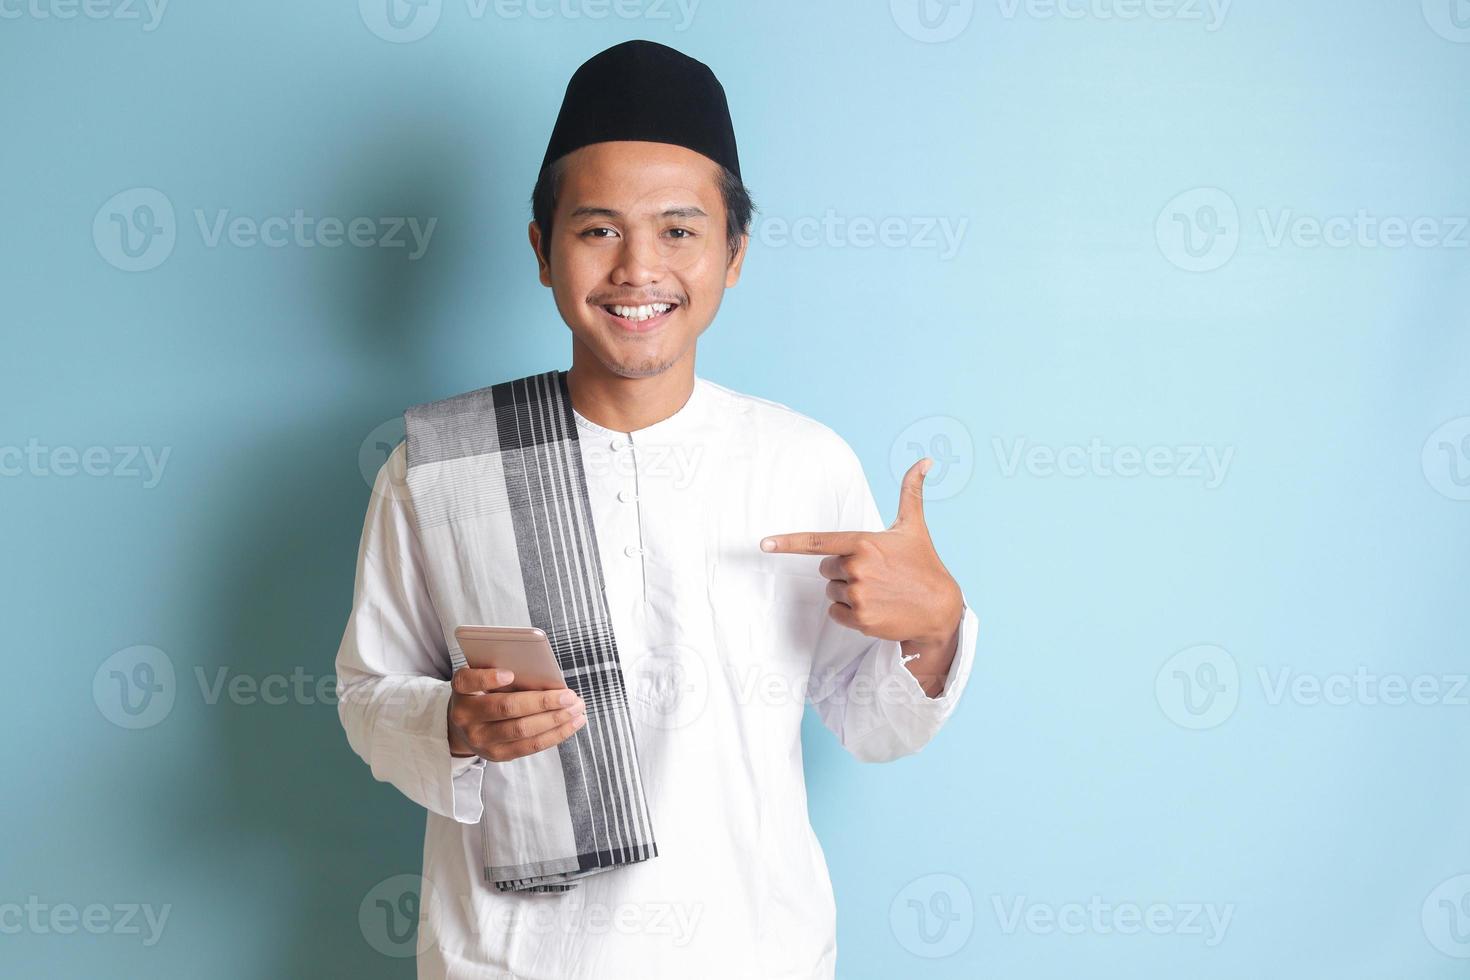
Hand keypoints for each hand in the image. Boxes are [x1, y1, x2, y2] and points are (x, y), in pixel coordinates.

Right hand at [447, 668, 587, 761]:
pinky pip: (530, 747)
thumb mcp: (483, 677)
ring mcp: (480, 740)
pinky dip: (555, 734)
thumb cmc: (482, 692)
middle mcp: (465, 716)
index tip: (510, 673)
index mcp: (461, 690)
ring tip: (577, 709)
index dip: (488, 678)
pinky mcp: (496, 755)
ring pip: (522, 730)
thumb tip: (543, 674)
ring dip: (555, 720)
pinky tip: (573, 723)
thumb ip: (503, 672)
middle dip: (542, 702)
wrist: (462, 726)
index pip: (468, 681)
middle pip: (506, 708)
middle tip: (569, 695)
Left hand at [759, 457, 963, 645]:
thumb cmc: (923, 564)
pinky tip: (874, 608)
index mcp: (863, 542)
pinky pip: (835, 613)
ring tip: (877, 591)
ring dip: (847, 592)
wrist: (940, 609)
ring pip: (831, 591)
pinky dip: (849, 613)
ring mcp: (858, 594)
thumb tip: (925, 460)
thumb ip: (911, 492)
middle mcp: (858, 567)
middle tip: (874, 574)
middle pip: (826, 568)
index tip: (764, 544)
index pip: (817, 542)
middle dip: (844, 571)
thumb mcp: (913, 526)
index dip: (788, 542)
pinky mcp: (860, 618)